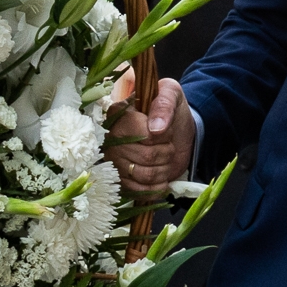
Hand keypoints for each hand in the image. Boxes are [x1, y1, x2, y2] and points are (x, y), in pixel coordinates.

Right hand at [107, 77, 191, 195]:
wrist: (175, 131)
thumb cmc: (169, 110)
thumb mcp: (172, 95)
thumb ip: (164, 104)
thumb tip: (156, 128)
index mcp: (118, 112)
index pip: (143, 133)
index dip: (163, 136)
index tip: (167, 130)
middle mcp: (110, 137)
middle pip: (147, 156)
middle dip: (167, 153)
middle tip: (168, 146)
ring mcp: (113, 160)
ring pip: (144, 175)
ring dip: (164, 170)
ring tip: (165, 160)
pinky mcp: (120, 179)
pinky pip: (138, 191)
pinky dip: (157, 188)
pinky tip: (162, 178)